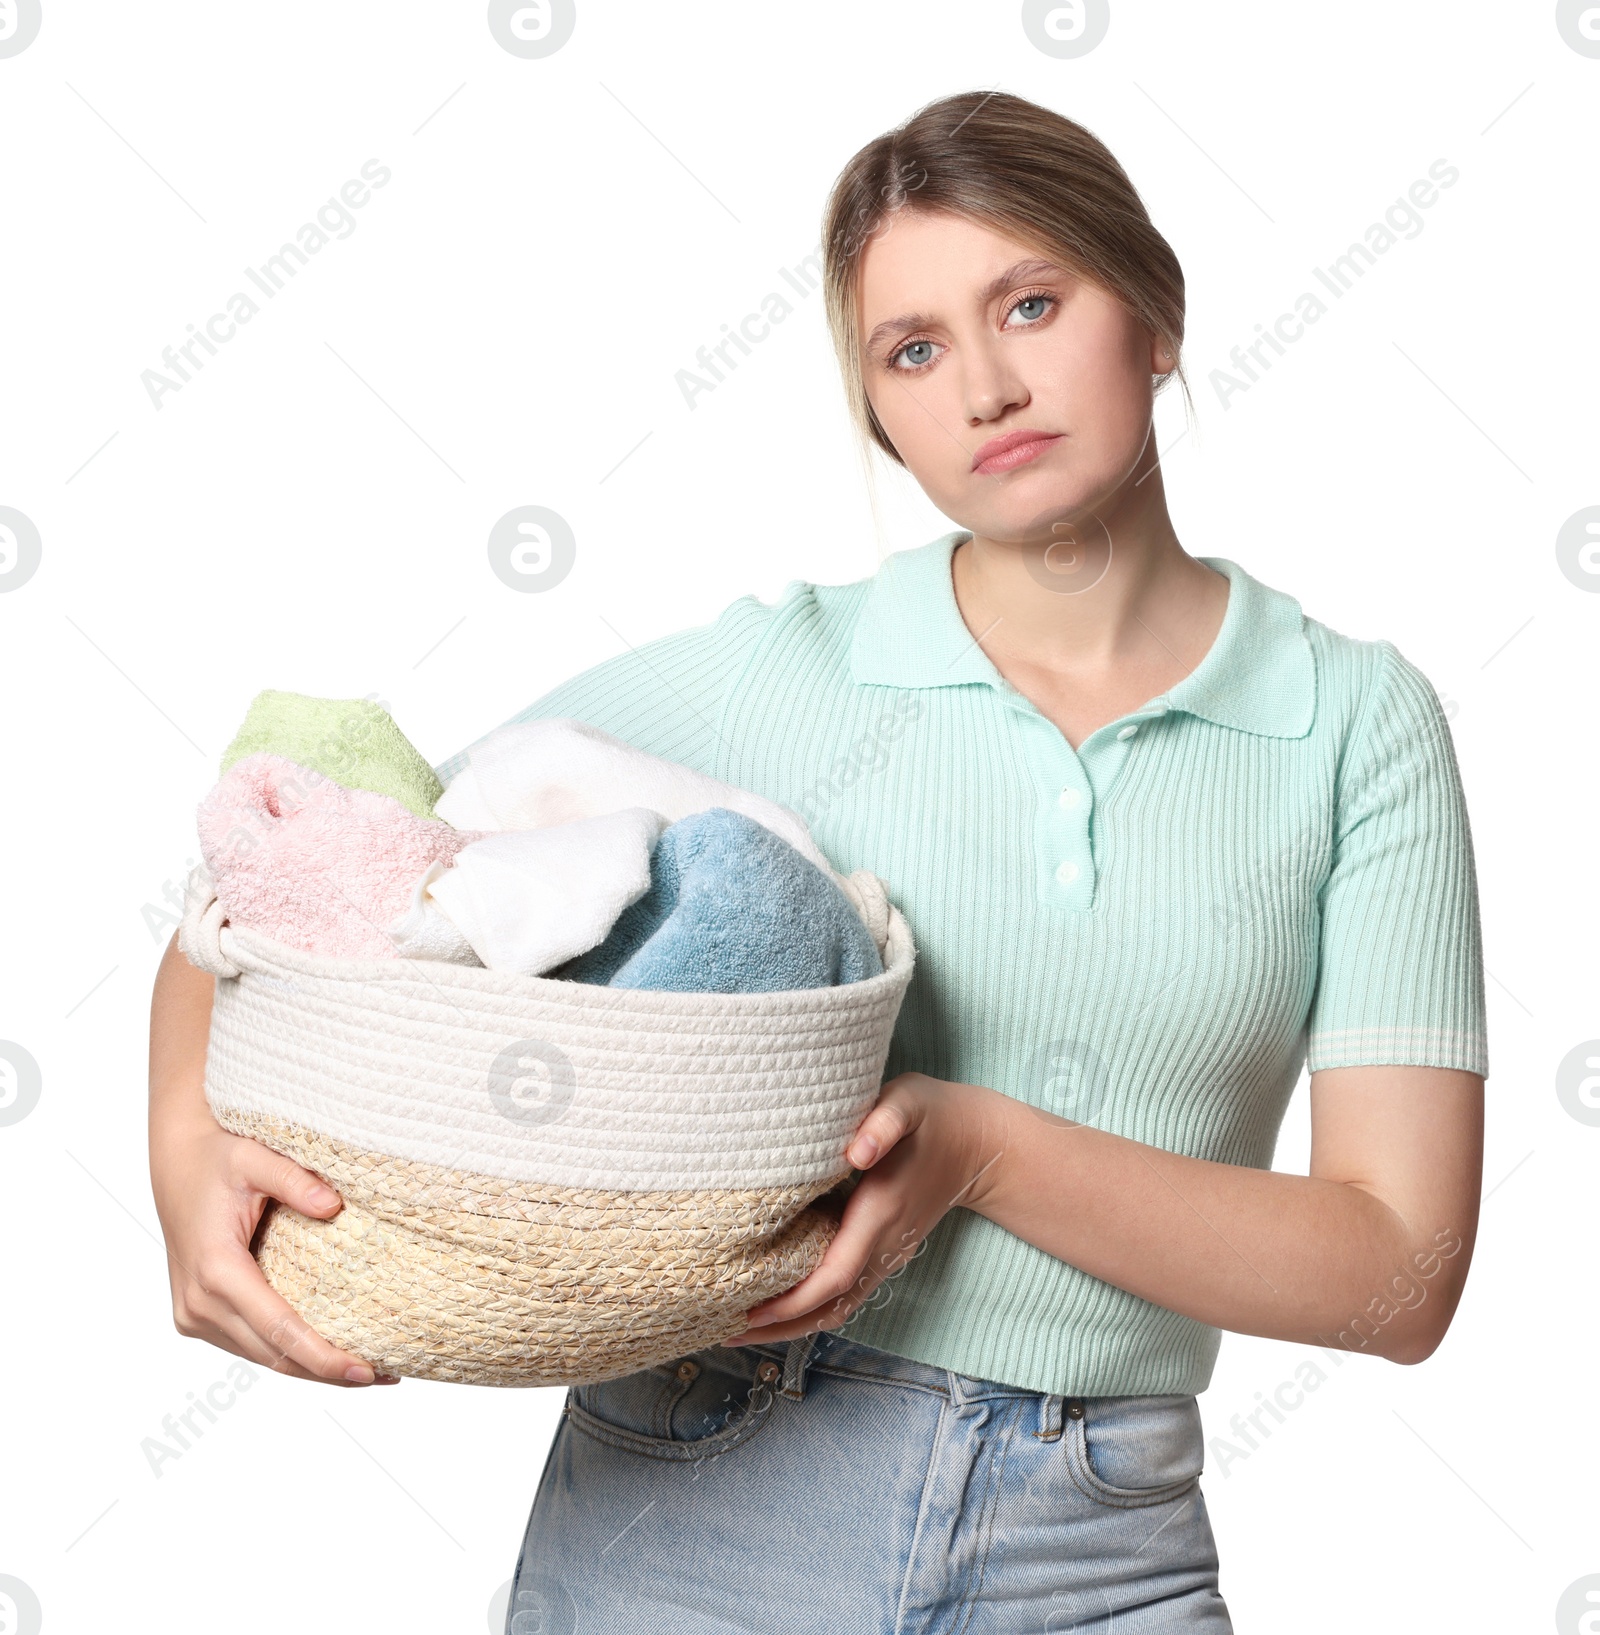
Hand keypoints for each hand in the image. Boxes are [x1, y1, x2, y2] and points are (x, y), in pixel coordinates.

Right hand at [151, 1111, 397, 1386]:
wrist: (176, 1162)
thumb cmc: (216, 1156)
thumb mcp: (255, 1157)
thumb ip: (294, 1179)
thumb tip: (334, 1206)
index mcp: (215, 1269)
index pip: (279, 1329)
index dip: (324, 1356)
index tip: (366, 1371)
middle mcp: (198, 1303)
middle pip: (274, 1354)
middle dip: (328, 1371)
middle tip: (386, 1376)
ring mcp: (193, 1315)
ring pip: (262, 1356)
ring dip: (310, 1368)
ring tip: (366, 1370)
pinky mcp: (197, 1316)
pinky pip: (249, 1344)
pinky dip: (287, 1352)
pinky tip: (325, 1352)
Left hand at [722, 1072, 1006, 1346]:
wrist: (979, 1143)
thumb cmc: (933, 1116)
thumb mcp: (908, 1104)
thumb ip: (883, 1123)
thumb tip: (857, 1151)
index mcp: (880, 1214)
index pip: (834, 1276)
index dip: (792, 1301)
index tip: (749, 1311)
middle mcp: (885, 1245)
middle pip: (831, 1307)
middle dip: (781, 1325)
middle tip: (725, 1332)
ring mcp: (888, 1253)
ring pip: (840, 1307)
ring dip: (794, 1324)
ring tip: (743, 1328)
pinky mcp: (886, 1251)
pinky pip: (848, 1293)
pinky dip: (814, 1309)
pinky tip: (783, 1306)